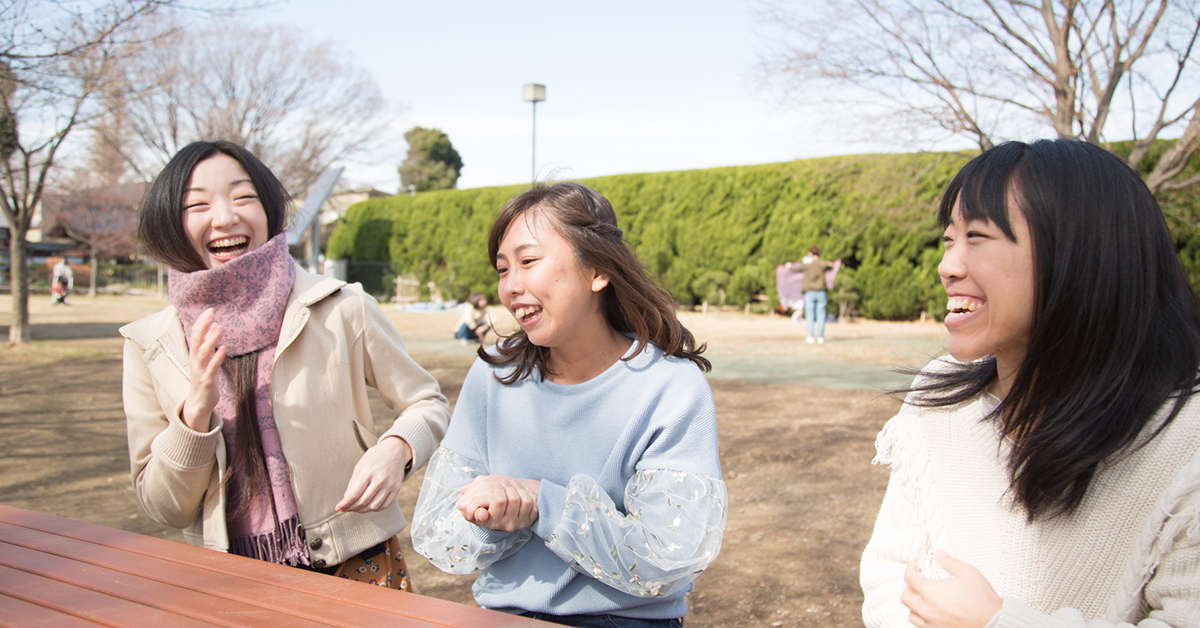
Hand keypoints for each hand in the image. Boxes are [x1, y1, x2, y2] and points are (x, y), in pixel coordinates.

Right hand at [181, 308, 225, 431]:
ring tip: (219, 327)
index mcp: (195, 355)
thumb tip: (214, 325)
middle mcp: (195, 361)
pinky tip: (223, 349)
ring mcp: (200, 371)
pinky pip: (211, 369)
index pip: (195, 335)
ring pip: (203, 353)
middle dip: (203, 326)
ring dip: (210, 339)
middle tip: (211, 312)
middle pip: (196, 340)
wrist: (198, 404)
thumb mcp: (205, 360)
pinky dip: (217, 358)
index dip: (201, 322)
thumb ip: (208, 344)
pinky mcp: (207, 382)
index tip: (209, 310)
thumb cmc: (203, 379)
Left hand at [336, 436, 412, 512]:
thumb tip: (346, 497)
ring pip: (374, 506)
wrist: (396, 450)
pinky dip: (375, 509)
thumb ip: (353, 481)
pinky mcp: (396, 488)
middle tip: (345, 509)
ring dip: (363, 510)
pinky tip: (369, 506)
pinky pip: (385, 505)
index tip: (338, 508)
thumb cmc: (375, 456)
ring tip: (356, 508)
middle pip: (363, 501)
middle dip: (351, 508)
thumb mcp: (361, 464)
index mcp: (368, 472)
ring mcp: (390, 485)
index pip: (354, 494)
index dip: (345, 504)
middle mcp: (380, 479)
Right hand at [456, 475, 538, 530]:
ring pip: (523, 501)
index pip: (497, 503)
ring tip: (512, 482)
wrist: (511, 512)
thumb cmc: (490, 503)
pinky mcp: (529, 521)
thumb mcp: (478, 501)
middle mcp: (504, 524)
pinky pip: (533, 505)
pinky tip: (525, 489)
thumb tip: (463, 490)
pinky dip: (530, 493)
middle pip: (511, 499)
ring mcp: (518, 523)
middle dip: (507, 486)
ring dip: (518, 487)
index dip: (498, 493)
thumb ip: (470, 495)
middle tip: (503, 481)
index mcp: (490, 521)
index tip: (496, 485)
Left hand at [901, 551, 1001, 627]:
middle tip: (916, 582)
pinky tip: (930, 613)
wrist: (993, 621)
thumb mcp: (968, 572)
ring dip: (914, 605)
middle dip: (909, 587)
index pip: (910, 578)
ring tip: (922, 599)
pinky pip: (921, 626)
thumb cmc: (983, 601)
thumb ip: (950, 562)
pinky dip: (922, 618)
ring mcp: (932, 623)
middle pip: (905, 597)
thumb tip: (940, 555)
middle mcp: (928, 609)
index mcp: (932, 592)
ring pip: (912, 614)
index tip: (914, 567)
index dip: (910, 569)